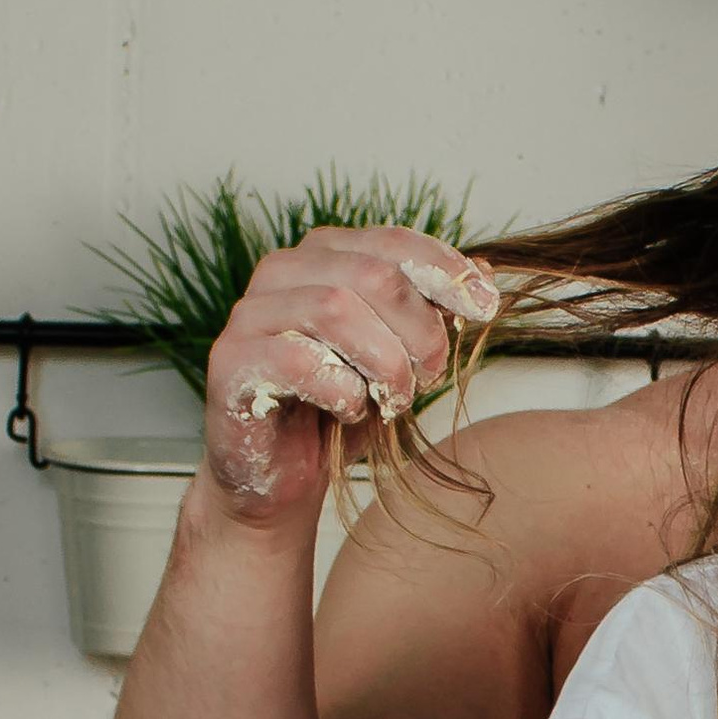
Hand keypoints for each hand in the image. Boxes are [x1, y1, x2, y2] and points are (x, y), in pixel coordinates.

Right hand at [200, 226, 502, 516]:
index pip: (392, 243)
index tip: (484, 308)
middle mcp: (282, 271)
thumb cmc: (340, 409)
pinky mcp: (230, 361)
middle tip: (431, 374)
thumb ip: (436, 312)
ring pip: (335, 308)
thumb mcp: (403, 357)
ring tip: (394, 399)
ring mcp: (250, 313)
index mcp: (324, 256)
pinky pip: (298, 361)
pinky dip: (342, 391)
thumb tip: (487, 272)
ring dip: (384, 362)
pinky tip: (350, 411)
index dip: (444, 271)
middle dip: (419, 329)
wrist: (281, 476)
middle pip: (372, 274)